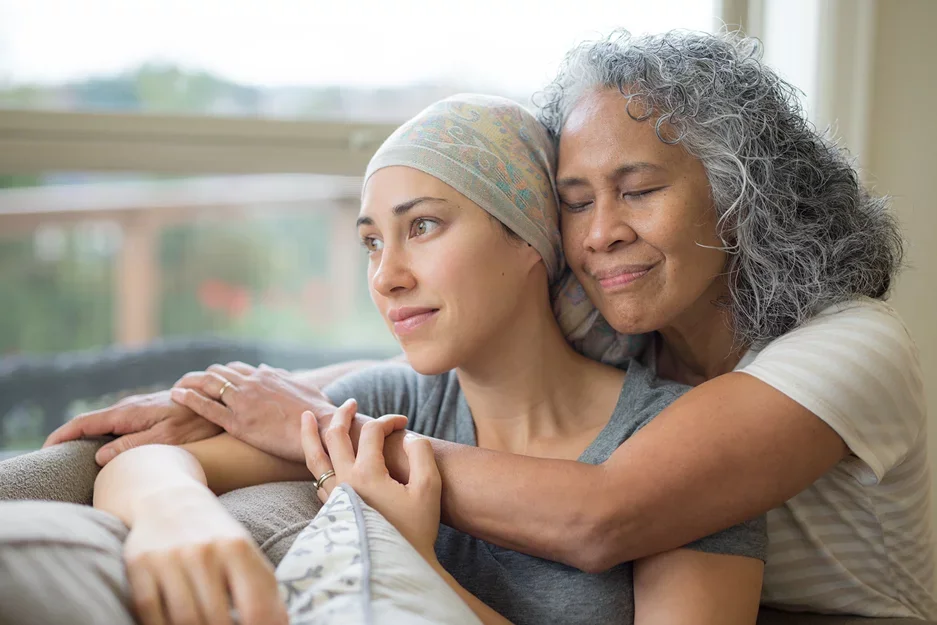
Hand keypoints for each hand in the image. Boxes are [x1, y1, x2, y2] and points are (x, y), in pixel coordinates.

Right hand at [43, 390, 222, 465]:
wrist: (218, 399)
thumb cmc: (197, 421)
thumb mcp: (166, 438)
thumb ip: (132, 446)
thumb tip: (98, 456)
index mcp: (129, 413)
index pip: (85, 423)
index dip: (63, 435)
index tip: (45, 449)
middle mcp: (130, 407)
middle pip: (91, 423)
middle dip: (69, 437)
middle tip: (52, 457)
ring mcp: (139, 409)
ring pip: (106, 423)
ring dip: (86, 436)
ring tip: (71, 455)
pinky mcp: (149, 412)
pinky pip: (119, 424)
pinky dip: (105, 434)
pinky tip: (104, 445)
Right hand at [124, 485, 286, 624]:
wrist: (168, 500)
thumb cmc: (215, 536)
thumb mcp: (246, 553)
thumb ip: (264, 589)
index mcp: (237, 547)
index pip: (255, 607)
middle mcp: (203, 551)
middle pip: (217, 620)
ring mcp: (169, 559)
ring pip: (185, 621)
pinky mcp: (140, 566)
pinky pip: (151, 614)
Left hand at [171, 362, 336, 462]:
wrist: (322, 428)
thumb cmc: (318, 413)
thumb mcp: (302, 388)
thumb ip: (284, 378)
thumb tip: (269, 370)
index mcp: (267, 376)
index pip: (236, 369)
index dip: (221, 374)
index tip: (211, 380)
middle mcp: (252, 383)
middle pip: (218, 373)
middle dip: (201, 377)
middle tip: (187, 383)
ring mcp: (244, 402)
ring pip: (208, 384)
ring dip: (189, 382)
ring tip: (176, 387)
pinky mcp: (238, 422)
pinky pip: (206, 406)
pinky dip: (189, 398)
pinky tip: (176, 395)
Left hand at [301, 398, 441, 559]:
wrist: (396, 567)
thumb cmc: (416, 529)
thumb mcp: (429, 489)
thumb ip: (421, 455)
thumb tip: (408, 437)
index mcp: (367, 473)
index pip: (372, 432)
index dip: (388, 420)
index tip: (403, 422)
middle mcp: (345, 481)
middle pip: (335, 436)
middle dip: (343, 414)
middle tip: (350, 403)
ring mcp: (334, 496)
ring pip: (314, 458)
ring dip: (311, 434)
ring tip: (307, 416)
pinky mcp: (331, 509)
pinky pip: (317, 478)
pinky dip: (315, 460)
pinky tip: (318, 456)